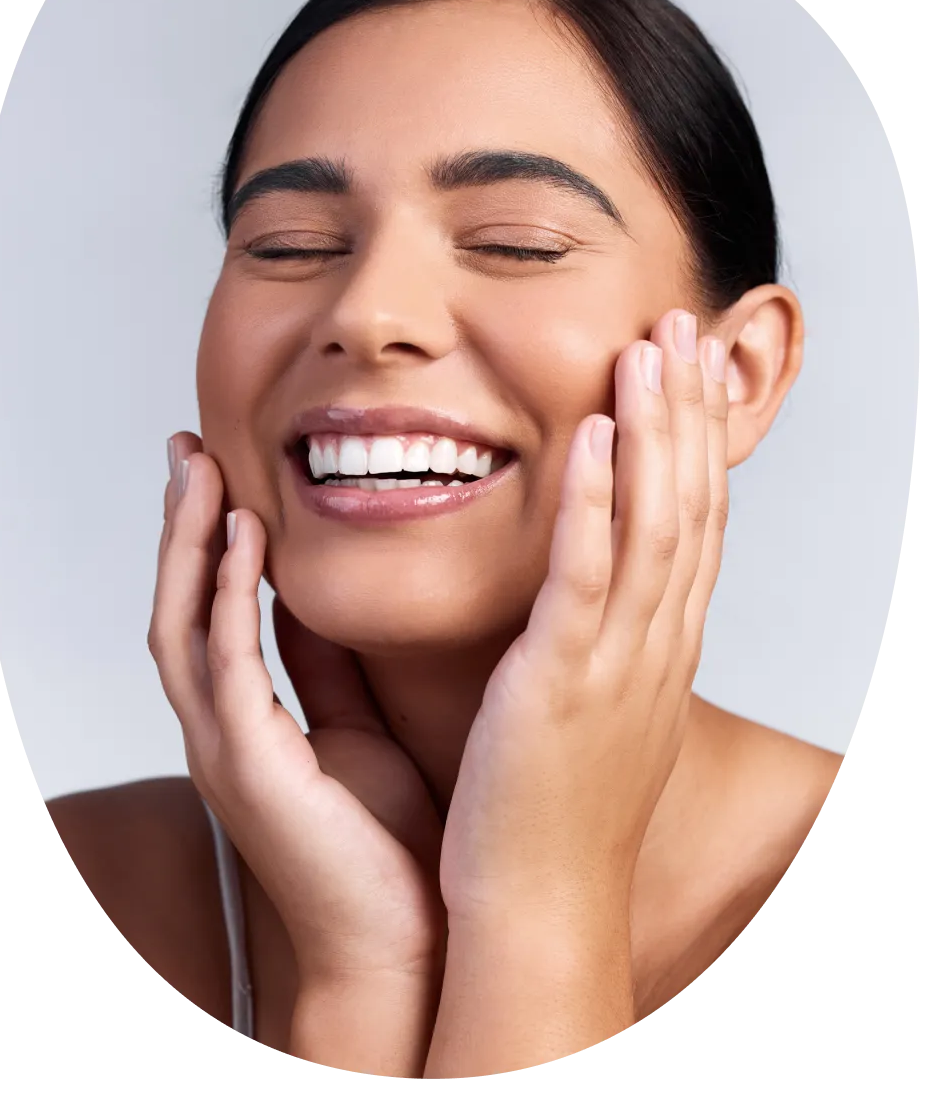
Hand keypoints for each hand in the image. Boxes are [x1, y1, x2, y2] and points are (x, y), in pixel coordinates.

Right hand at [148, 433, 444, 985]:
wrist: (405, 944)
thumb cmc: (387, 844)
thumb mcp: (356, 727)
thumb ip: (327, 665)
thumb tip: (320, 597)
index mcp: (249, 720)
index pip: (210, 609)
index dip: (208, 538)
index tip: (220, 468)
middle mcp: (222, 729)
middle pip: (177, 604)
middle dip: (179, 524)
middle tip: (187, 448)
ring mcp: (225, 748)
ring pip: (181, 623)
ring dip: (187, 543)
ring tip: (199, 469)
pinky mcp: (249, 765)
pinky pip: (226, 662)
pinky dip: (224, 594)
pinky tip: (239, 537)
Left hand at [439, 309, 729, 925]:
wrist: (538, 908)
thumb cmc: (549, 814)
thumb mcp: (594, 713)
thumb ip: (595, 645)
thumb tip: (584, 598)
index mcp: (658, 651)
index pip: (691, 525)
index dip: (695, 442)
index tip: (687, 372)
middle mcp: (653, 645)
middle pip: (687, 506)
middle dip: (687, 411)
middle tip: (684, 325)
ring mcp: (615, 660)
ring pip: (651, 523)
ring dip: (653, 429)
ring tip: (649, 346)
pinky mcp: (561, 677)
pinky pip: (584, 572)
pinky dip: (594, 497)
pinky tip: (591, 432)